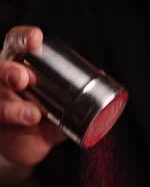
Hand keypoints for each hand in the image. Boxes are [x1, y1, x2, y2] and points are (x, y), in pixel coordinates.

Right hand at [0, 26, 63, 168]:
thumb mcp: (56, 115)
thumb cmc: (37, 123)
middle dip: (11, 71)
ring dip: (13, 106)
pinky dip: (14, 120)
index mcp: (18, 67)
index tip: (36, 38)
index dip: (24, 39)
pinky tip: (28, 121)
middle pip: (0, 69)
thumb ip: (73, 110)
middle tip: (24, 78)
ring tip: (33, 114)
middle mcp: (2, 81)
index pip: (16, 45)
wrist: (19, 148)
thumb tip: (102, 94)